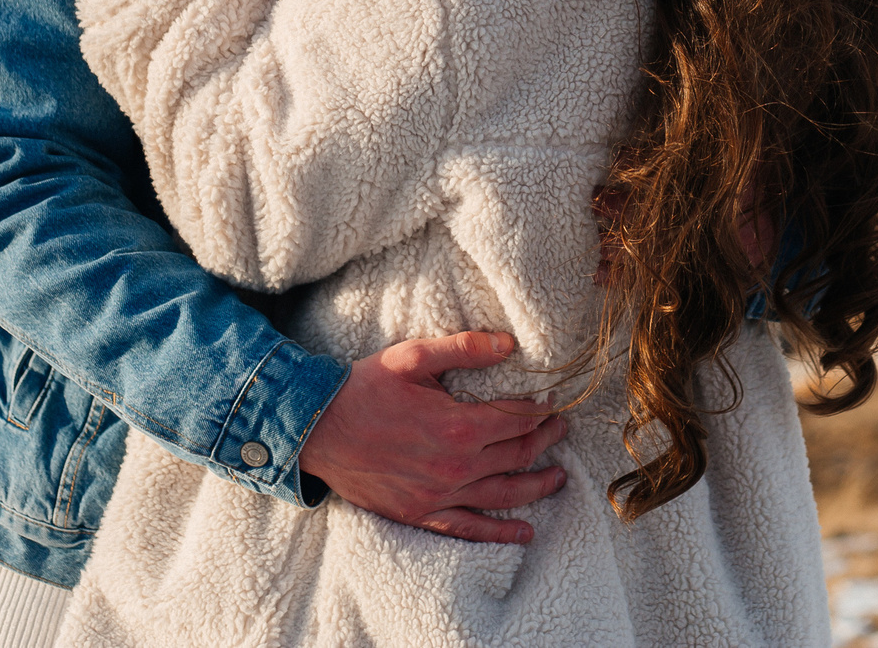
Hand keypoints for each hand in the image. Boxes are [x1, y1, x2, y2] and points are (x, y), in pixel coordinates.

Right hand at [300, 331, 569, 544]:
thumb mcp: (413, 357)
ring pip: (503, 495)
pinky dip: (499, 533)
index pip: (517, 419)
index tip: (553, 401)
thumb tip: (509, 343)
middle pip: (517, 455)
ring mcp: (438, 496)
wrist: (315, 429)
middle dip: (545, 441)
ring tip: (560, 477)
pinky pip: (468, 528)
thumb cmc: (364, 388)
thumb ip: (464, 348)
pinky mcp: (420, 514)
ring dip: (537, 486)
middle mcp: (454, 467)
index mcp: (457, 426)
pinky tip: (523, 534)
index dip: (540, 410)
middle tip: (562, 430)